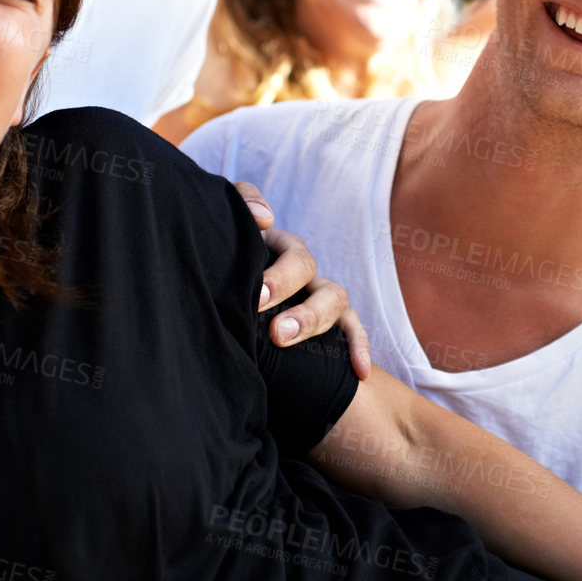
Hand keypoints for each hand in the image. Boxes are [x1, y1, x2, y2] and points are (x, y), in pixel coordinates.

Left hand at [235, 182, 372, 378]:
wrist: (223, 299)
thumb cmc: (221, 270)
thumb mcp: (222, 241)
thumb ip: (240, 209)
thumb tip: (266, 218)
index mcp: (272, 245)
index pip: (283, 243)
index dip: (277, 267)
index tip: (257, 292)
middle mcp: (297, 266)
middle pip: (305, 265)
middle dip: (287, 289)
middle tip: (264, 314)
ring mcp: (316, 290)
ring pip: (333, 296)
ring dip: (311, 316)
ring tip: (283, 336)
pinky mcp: (330, 318)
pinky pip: (351, 327)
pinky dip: (359, 346)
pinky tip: (359, 371)